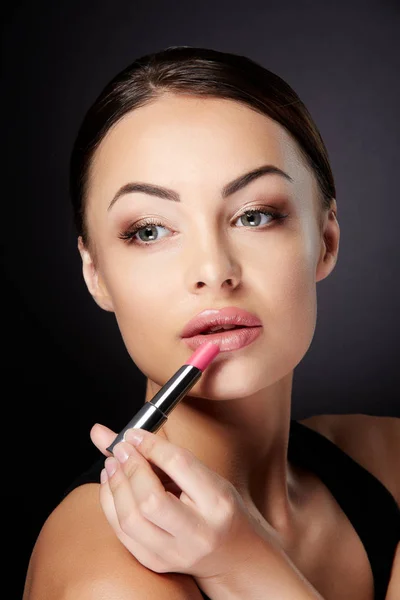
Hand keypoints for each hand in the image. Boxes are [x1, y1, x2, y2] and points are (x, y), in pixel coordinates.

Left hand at [90, 423, 270, 583]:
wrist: (232, 552)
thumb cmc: (216, 505)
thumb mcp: (204, 474)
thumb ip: (162, 452)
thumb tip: (105, 433)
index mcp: (217, 502)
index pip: (179, 465)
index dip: (151, 446)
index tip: (134, 434)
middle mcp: (198, 533)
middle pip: (151, 500)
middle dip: (130, 468)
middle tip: (122, 449)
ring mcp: (174, 553)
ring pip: (131, 520)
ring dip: (115, 485)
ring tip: (112, 464)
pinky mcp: (154, 562)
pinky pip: (121, 533)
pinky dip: (110, 503)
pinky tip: (111, 483)